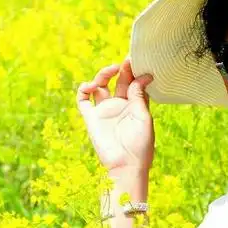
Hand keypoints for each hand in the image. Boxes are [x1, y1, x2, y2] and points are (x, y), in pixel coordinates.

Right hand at [76, 57, 154, 176]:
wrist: (126, 165)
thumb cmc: (140, 145)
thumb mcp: (144, 117)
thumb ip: (139, 96)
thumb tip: (142, 76)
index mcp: (135, 105)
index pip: (134, 83)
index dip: (135, 72)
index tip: (139, 63)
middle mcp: (119, 106)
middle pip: (119, 81)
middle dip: (122, 70)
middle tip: (127, 61)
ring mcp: (105, 111)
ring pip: (100, 86)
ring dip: (104, 74)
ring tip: (111, 70)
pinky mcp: (91, 118)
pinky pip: (83, 100)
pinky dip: (84, 89)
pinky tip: (91, 85)